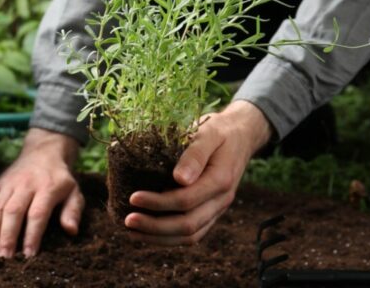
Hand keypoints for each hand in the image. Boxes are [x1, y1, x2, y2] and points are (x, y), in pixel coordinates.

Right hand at [0, 128, 83, 257]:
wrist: (43, 151)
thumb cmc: (60, 178)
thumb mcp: (74, 191)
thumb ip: (73, 210)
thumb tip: (71, 231)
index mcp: (47, 187)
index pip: (37, 213)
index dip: (32, 235)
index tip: (29, 254)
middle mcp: (25, 184)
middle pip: (13, 211)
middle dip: (7, 236)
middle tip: (3, 258)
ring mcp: (9, 183)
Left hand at [124, 100, 272, 244]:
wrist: (241, 135)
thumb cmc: (220, 131)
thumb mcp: (208, 133)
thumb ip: (195, 154)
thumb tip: (179, 179)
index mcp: (220, 180)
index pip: (186, 200)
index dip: (158, 203)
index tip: (133, 197)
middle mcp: (221, 200)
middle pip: (188, 225)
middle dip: (155, 226)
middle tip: (128, 220)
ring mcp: (218, 209)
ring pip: (190, 236)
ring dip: (159, 237)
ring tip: (132, 231)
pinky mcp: (212, 212)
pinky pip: (193, 233)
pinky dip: (170, 237)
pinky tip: (148, 232)